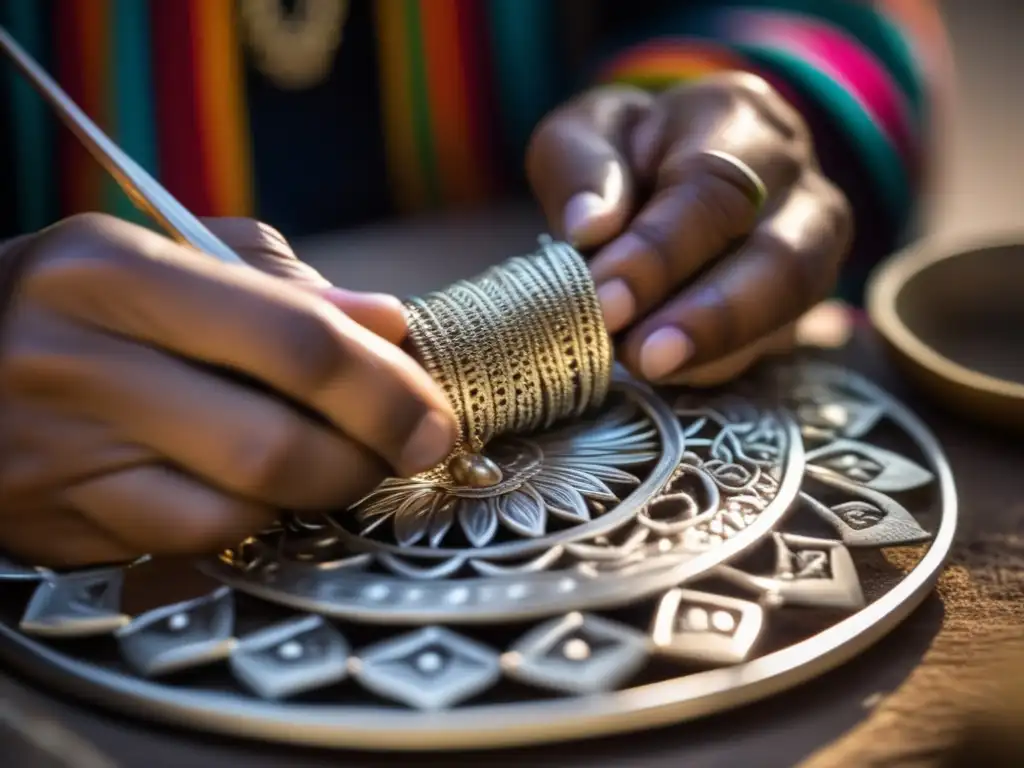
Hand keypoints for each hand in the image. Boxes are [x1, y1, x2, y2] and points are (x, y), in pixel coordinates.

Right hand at [0, 214, 456, 567]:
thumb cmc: (86, 299)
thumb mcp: (171, 253)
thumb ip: (283, 284)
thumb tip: (389, 324)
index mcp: (115, 272)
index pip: (293, 341)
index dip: (385, 388)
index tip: (434, 416)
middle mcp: (80, 365)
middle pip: (274, 446)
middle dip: (366, 459)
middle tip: (404, 450)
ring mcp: (62, 458)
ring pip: (238, 513)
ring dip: (314, 497)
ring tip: (330, 460)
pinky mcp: (59, 525)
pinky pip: (192, 545)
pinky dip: (252, 524)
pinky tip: (259, 490)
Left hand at [527, 72, 852, 385]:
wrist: (665, 169)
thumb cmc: (622, 153)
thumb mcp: (583, 136)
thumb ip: (582, 170)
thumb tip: (588, 227)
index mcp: (739, 118)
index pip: (712, 188)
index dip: (660, 252)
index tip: (606, 299)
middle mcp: (796, 181)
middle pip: (780, 256)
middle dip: (711, 315)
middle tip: (643, 356)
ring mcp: (812, 247)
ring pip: (792, 307)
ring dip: (718, 349)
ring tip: (649, 370)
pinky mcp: (800, 303)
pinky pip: (773, 342)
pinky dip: (719, 364)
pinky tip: (668, 374)